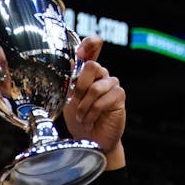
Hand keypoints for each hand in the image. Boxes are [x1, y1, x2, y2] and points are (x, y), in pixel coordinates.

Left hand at [63, 36, 126, 168]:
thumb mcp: (68, 99)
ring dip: (84, 106)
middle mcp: (101, 75)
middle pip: (92, 66)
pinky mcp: (119, 96)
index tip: (79, 52)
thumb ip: (69, 83)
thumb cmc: (80, 120)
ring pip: (96, 86)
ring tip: (82, 116)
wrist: (91, 140)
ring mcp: (112, 85)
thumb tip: (64, 68)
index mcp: (88, 73)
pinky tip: (91, 119)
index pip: (93, 47)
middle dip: (79, 87)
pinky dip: (93, 112)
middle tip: (75, 102)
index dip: (89, 44)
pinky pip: (104, 99)